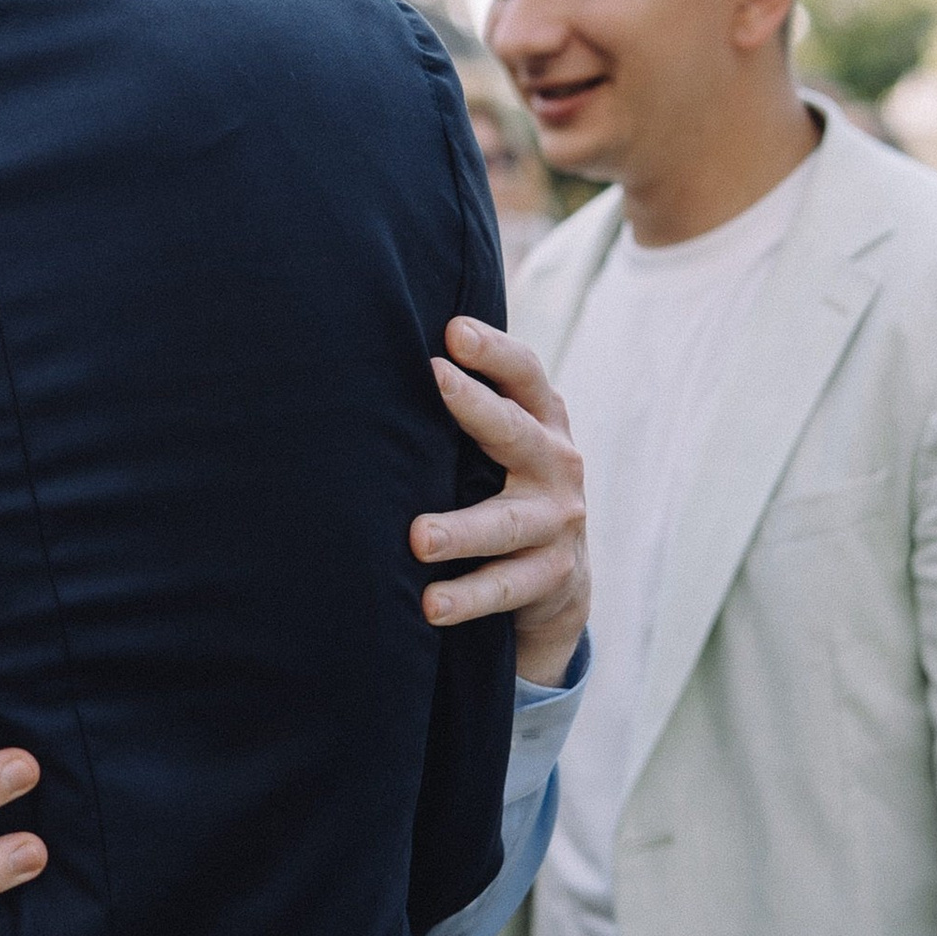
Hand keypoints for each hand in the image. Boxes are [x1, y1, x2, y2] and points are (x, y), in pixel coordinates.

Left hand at [414, 321, 589, 685]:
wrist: (557, 580)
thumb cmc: (502, 487)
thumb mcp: (497, 443)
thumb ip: (465, 405)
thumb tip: (378, 350)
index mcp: (541, 420)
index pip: (524, 374)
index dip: (493, 350)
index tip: (452, 330)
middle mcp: (556, 463)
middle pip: (515, 431)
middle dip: (475, 406)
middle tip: (435, 379)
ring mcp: (557, 522)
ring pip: (506, 523)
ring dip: (462, 530)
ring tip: (419, 539)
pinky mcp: (550, 576)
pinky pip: (504, 587)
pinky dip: (466, 597)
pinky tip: (429, 605)